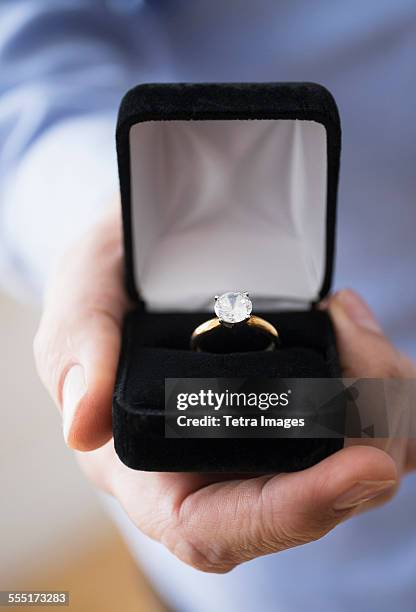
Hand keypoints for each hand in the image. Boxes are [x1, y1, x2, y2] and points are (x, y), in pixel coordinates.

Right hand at [34, 208, 414, 572]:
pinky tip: (354, 328)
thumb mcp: (82, 301)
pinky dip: (382, 386)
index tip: (362, 468)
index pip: (220, 527)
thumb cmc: (110, 288)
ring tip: (353, 328)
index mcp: (152, 471)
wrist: (149, 263)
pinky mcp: (300, 414)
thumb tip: (84, 429)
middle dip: (365, 442)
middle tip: (374, 361)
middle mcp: (215, 471)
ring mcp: (264, 445)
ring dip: (381, 406)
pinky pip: (363, 426)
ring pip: (352, 466)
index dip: (294, 511)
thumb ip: (76, 356)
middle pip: (311, 502)